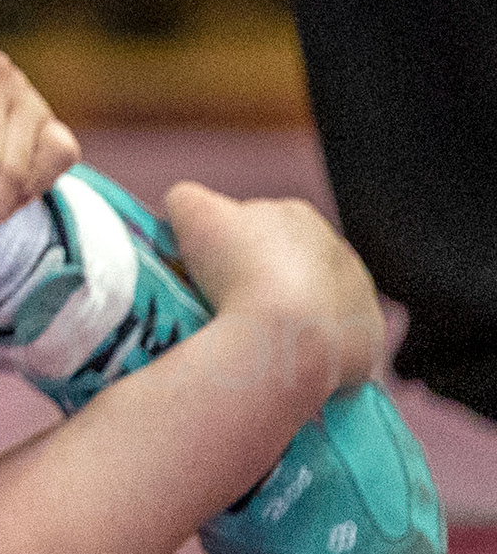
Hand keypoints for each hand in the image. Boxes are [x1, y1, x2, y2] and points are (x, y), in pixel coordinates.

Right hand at [159, 183, 384, 408]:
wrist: (285, 334)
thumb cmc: (236, 268)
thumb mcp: (189, 211)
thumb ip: (186, 198)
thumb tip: (185, 205)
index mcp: (296, 215)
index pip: (259, 225)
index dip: (231, 246)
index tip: (211, 270)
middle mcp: (336, 248)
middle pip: (290, 262)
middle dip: (264, 277)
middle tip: (230, 302)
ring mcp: (357, 294)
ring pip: (317, 300)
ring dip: (291, 312)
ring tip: (256, 333)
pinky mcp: (368, 337)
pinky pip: (336, 341)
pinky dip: (312, 346)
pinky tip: (284, 355)